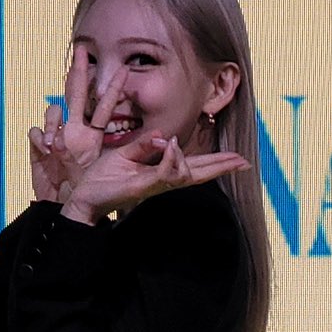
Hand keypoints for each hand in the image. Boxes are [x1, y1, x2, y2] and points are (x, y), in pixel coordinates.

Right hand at [29, 49, 126, 202]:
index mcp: (91, 135)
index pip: (103, 106)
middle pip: (75, 94)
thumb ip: (138, 149)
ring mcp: (55, 137)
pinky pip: (34, 132)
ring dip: (52, 123)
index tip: (125, 68)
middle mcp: (74, 131)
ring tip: (54, 146)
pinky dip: (38, 138)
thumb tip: (162, 134)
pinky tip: (44, 151)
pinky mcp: (38, 148)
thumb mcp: (117, 167)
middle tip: (82, 49)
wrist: (66, 206)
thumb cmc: (90, 189)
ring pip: (53, 111)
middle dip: (78, 72)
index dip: (113, 88)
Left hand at [62, 134, 246, 223]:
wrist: (85, 196)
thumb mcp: (127, 154)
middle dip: (222, 166)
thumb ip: (146, 145)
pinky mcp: (143, 187)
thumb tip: (165, 136)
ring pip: (186, 175)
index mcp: (161, 172)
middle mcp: (163, 181)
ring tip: (218, 155)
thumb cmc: (105, 177)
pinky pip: (164, 174)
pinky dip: (172, 160)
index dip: (216, 162)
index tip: (237, 157)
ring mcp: (155, 185)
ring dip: (200, 162)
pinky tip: (175, 146)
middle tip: (245, 162)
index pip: (194, 166)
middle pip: (199, 173)